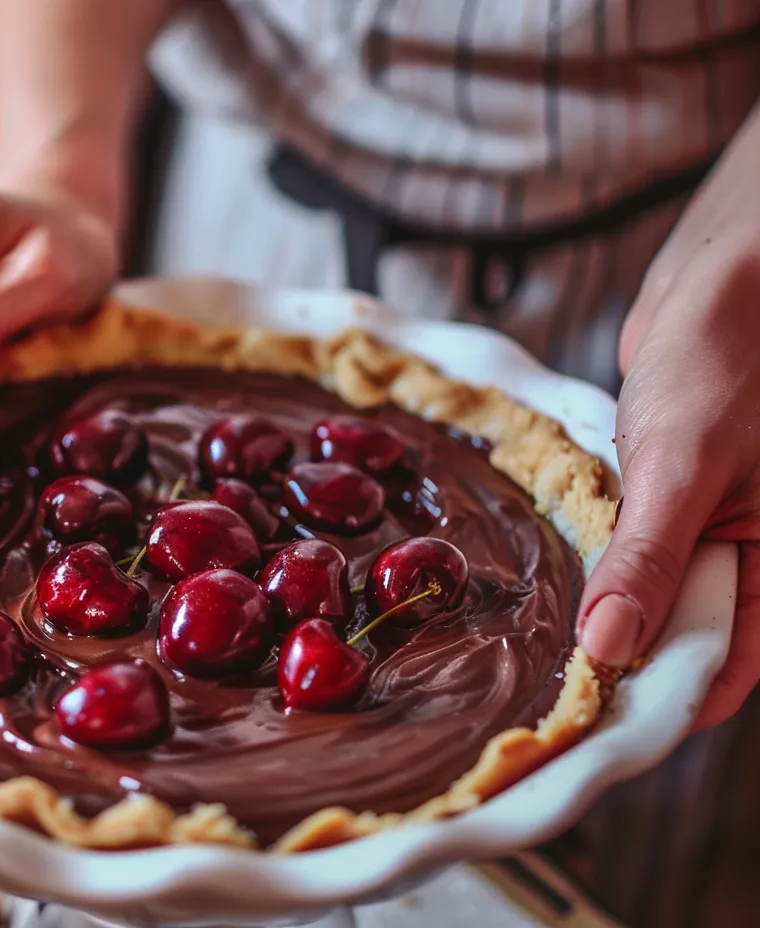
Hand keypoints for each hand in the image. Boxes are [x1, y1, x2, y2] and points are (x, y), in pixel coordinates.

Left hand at [578, 126, 759, 729]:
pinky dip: (596, 564)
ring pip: (653, 593)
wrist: (724, 272)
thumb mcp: (685, 463)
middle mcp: (750, 551)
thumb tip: (609, 649)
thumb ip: (650, 558)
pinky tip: (549, 582)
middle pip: (686, 637)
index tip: (593, 725)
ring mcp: (708, 521)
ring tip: (536, 650)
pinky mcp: (667, 491)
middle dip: (624, 663)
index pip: (729, 662)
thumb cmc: (728, 353)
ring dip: (604, 615)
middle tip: (545, 693)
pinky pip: (632, 546)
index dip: (666, 698)